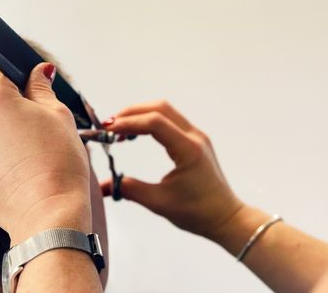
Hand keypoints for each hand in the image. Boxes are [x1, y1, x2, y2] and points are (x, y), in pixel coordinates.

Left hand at [0, 63, 90, 245]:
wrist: (48, 214)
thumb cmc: (57, 162)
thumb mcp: (58, 114)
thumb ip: (41, 86)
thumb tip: (38, 70)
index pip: (2, 71)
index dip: (22, 79)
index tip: (35, 91)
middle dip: (11, 107)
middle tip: (37, 128)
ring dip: (0, 131)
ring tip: (27, 151)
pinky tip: (15, 167)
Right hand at [101, 101, 243, 239]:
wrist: (226, 218)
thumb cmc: (197, 213)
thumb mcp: (159, 203)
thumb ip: (130, 189)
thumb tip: (101, 187)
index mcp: (188, 150)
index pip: (155, 123)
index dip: (129, 123)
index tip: (108, 131)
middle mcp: (195, 137)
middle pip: (160, 108)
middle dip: (131, 113)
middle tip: (109, 126)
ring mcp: (196, 136)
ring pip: (165, 111)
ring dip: (140, 115)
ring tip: (119, 130)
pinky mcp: (194, 141)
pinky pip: (170, 120)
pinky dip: (150, 122)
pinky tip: (136, 135)